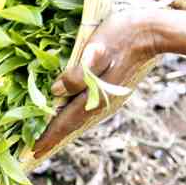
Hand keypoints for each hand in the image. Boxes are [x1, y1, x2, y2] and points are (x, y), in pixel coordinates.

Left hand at [32, 9, 162, 159]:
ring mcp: (108, 98)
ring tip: (46, 138)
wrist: (152, 32)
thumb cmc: (121, 36)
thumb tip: (55, 91)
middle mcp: (102, 103)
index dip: (48, 136)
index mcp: (96, 96)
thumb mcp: (96, 51)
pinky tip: (67, 116)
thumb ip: (77, 75)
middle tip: (34, 152)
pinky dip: (73, 118)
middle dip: (53, 138)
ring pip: (79, 119)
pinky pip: (87, 109)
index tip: (33, 151)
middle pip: (72, 125)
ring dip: (62, 130)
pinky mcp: (112, 91)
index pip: (66, 121)